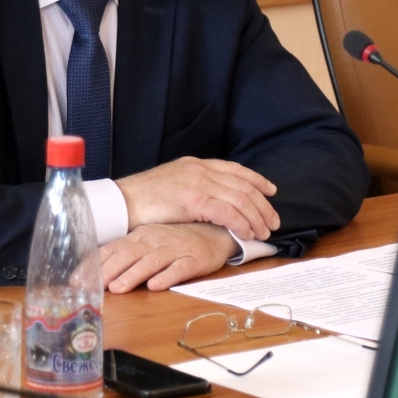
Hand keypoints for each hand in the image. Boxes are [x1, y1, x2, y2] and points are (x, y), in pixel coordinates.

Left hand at [101, 223, 237, 292]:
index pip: (113, 249)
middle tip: (94, 286)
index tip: (77, 280)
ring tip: (119, 288)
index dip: (95, 264)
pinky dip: (167, 277)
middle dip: (109, 270)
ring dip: (133, 274)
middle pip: (128, 254)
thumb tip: (96, 273)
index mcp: (140, 237)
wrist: (214, 231)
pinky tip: (155, 286)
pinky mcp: (194, 259)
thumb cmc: (176, 240)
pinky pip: (180, 268)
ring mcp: (175, 249)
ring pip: (151, 261)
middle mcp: (154, 241)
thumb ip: (125, 255)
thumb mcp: (148, 242)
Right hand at [115, 156, 280, 240]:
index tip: (271, 191)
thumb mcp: (174, 184)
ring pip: (240, 199)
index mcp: (196, 164)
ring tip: (264, 232)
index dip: (257, 180)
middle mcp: (201, 170)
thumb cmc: (144, 198)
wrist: (124, 201)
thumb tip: (211, 202)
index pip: (235, 169)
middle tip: (273, 221)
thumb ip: (194, 187)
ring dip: (256, 217)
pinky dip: (242, 223)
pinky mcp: (195, 200)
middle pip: (243, 185)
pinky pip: (228, 212)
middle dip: (262, 204)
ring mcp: (199, 183)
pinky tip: (247, 233)